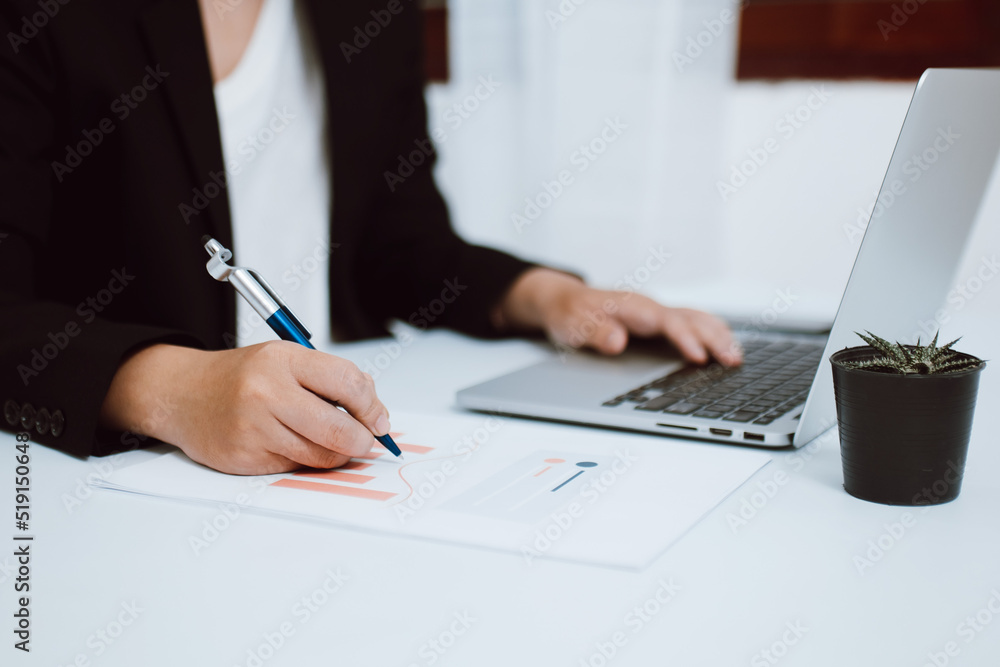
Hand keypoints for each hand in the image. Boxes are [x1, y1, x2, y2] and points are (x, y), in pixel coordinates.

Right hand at [99, 342, 390, 474]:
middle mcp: (267, 391)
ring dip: (335, 454)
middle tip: (366, 441)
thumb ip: (329, 381)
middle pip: (339, 428)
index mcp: (284, 359)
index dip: (372, 407)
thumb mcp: (286, 360)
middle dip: (362, 440)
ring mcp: (254, 426)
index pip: (348, 383)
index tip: (379, 420)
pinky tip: (293, 444)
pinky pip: (295, 467)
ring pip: (321, 454)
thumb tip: (374, 415)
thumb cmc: (242, 377)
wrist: (182, 394)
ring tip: (329, 441)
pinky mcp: (244, 456)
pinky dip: (304, 460)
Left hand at [494, 268, 741, 365]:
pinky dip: (712, 332)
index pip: (666, 322)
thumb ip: (595, 333)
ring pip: (696, 319)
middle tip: (734, 360)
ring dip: (719, 335)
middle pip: (690, 319)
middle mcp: (650, 307)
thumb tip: (616, 342)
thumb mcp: (573, 325)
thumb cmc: (570, 313)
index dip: (684, 339)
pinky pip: (692, 323)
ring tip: (738, 357)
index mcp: (632, 307)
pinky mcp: (659, 321)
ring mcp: (657, 313)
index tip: (699, 357)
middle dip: (714, 338)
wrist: (564, 300)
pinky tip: (725, 344)